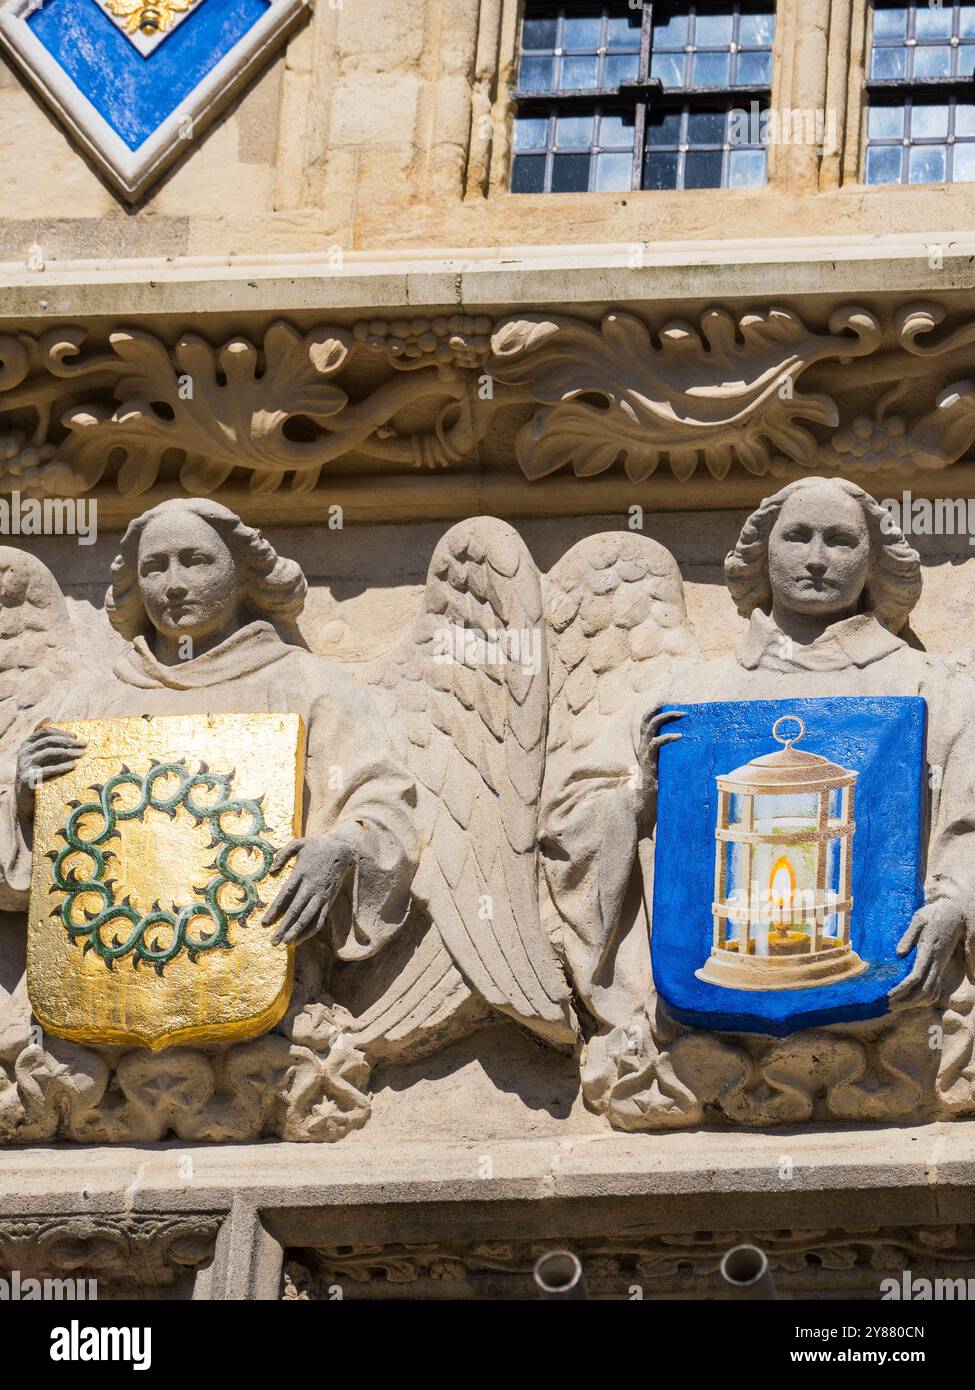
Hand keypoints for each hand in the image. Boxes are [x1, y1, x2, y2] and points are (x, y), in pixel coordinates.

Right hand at [15, 726, 85, 823]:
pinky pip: (47, 770)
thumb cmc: (36, 776)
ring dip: (68, 752)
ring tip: (81, 754)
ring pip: (48, 752)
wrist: (25, 802)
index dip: (61, 732)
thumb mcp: (37, 757)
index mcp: (27, 745)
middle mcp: (24, 753)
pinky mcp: (27, 779)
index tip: (76, 736)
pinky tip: (73, 766)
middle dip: (68, 742)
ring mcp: (24, 766)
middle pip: (48, 741)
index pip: (44, 732)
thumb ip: (43, 741)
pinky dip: (62, 766)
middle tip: (84, 745)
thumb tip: (49, 718)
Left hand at [263, 834, 355, 946]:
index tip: (265, 923)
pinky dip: (310, 930)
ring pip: (308, 917)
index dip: (275, 910)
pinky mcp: (328, 900)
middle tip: (273, 941)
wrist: (342, 850)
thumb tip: (272, 872)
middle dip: (284, 927)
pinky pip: (320, 918)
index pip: (285, 895)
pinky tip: (300, 939)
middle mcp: (311, 886)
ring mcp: (321, 895)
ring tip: (286, 943)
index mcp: (301, 873)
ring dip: (297, 931)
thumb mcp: (298, 843)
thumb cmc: (316, 846)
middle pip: (295, 910)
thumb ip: (282, 855)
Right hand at [634, 708, 684, 827]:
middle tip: (679, 705)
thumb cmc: (659, 787)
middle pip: (647, 719)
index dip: (657, 710)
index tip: (672, 703)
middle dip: (662, 709)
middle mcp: (643, 747)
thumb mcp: (666, 767)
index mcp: (646, 746)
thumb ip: (673, 757)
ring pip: (650, 727)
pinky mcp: (649, 763)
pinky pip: (656, 744)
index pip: (647, 722)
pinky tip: (680, 736)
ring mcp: (645, 754)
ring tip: (682, 715)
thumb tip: (693, 748)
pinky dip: (668, 737)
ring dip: (666, 718)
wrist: (646, 804)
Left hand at [889, 897, 966, 1008]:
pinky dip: (925, 998)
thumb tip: (899, 953)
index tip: (888, 995)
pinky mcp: (941, 966)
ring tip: (897, 1004)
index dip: (902, 989)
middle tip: (888, 1004)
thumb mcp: (919, 919)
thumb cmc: (934, 914)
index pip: (916, 977)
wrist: (955, 913)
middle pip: (923, 991)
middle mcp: (937, 962)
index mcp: (929, 951)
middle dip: (905, 1001)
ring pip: (931, 993)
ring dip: (914, 1002)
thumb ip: (909, 936)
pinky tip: (912, 1000)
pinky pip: (936, 988)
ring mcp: (941, 965)